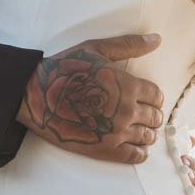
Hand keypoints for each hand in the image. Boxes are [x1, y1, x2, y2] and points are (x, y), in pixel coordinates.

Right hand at [16, 34, 164, 163]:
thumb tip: (157, 39)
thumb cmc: (65, 69)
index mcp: (128, 86)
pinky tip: (134, 146)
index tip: (145, 99)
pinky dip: (140, 152)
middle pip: (154, 118)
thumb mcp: (96, 49)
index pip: (156, 96)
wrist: (38, 96)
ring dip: (147, 134)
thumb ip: (128, 45)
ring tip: (138, 130)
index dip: (153, 98)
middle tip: (142, 116)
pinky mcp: (106, 150)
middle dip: (151, 116)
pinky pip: (135, 156)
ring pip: (148, 138)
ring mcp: (117, 132)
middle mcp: (127, 110)